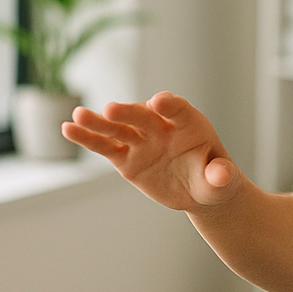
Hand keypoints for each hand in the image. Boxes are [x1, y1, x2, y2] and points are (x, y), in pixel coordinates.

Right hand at [62, 92, 242, 210]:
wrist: (200, 190)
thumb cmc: (215, 181)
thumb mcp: (223, 182)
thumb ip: (222, 176)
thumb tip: (224, 174)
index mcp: (191, 125)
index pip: (180, 110)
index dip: (171, 105)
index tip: (159, 101)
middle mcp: (163, 128)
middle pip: (144, 116)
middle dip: (129, 112)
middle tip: (112, 108)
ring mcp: (142, 141)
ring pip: (119, 128)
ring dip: (99, 122)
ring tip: (78, 115)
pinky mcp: (126, 158)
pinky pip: (105, 146)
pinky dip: (88, 139)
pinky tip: (68, 129)